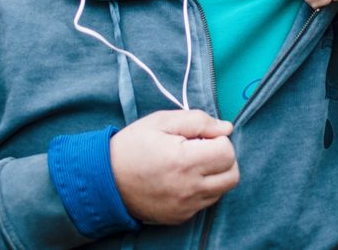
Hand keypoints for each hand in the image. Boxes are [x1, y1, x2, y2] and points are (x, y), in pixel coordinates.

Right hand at [110, 110, 239, 224]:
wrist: (105, 180)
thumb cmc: (132, 146)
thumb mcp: (161, 121)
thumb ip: (198, 121)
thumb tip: (226, 128)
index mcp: (185, 161)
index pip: (227, 152)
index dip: (218, 139)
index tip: (201, 136)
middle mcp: (189, 188)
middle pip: (232, 174)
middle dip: (223, 157)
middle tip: (202, 149)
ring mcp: (186, 206)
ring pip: (222, 190)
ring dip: (215, 174)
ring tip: (192, 163)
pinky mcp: (181, 216)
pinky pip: (206, 202)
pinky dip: (203, 188)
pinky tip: (183, 178)